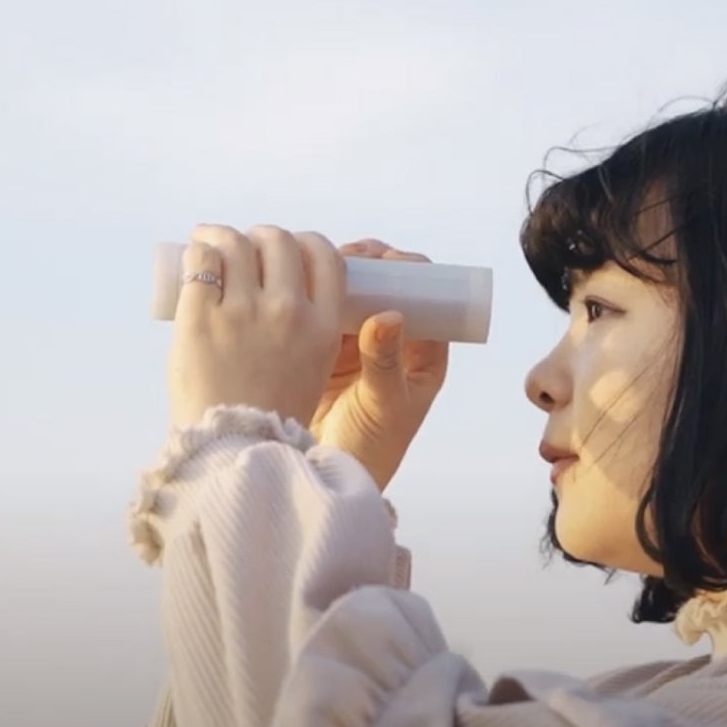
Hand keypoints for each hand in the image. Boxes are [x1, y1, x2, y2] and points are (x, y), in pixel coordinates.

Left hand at [168, 224, 344, 429]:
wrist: (233, 451)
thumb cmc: (270, 416)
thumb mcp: (312, 368)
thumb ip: (304, 328)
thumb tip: (275, 287)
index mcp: (322, 326)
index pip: (326, 256)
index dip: (305, 243)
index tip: (288, 249)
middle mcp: (288, 312)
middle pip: (279, 241)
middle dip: (260, 237)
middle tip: (243, 247)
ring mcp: (243, 313)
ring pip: (236, 243)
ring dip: (221, 236)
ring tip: (208, 242)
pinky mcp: (200, 318)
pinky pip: (200, 262)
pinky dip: (196, 251)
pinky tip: (192, 257)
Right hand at [309, 239, 448, 490]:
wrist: (324, 472)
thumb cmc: (370, 448)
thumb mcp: (384, 405)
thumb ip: (385, 363)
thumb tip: (388, 316)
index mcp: (422, 352)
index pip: (428, 297)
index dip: (412, 271)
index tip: (390, 259)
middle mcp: (392, 340)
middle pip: (389, 286)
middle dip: (372, 263)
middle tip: (351, 254)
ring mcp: (357, 340)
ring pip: (354, 292)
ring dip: (340, 273)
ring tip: (321, 261)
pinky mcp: (323, 344)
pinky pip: (322, 307)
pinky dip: (314, 290)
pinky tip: (299, 279)